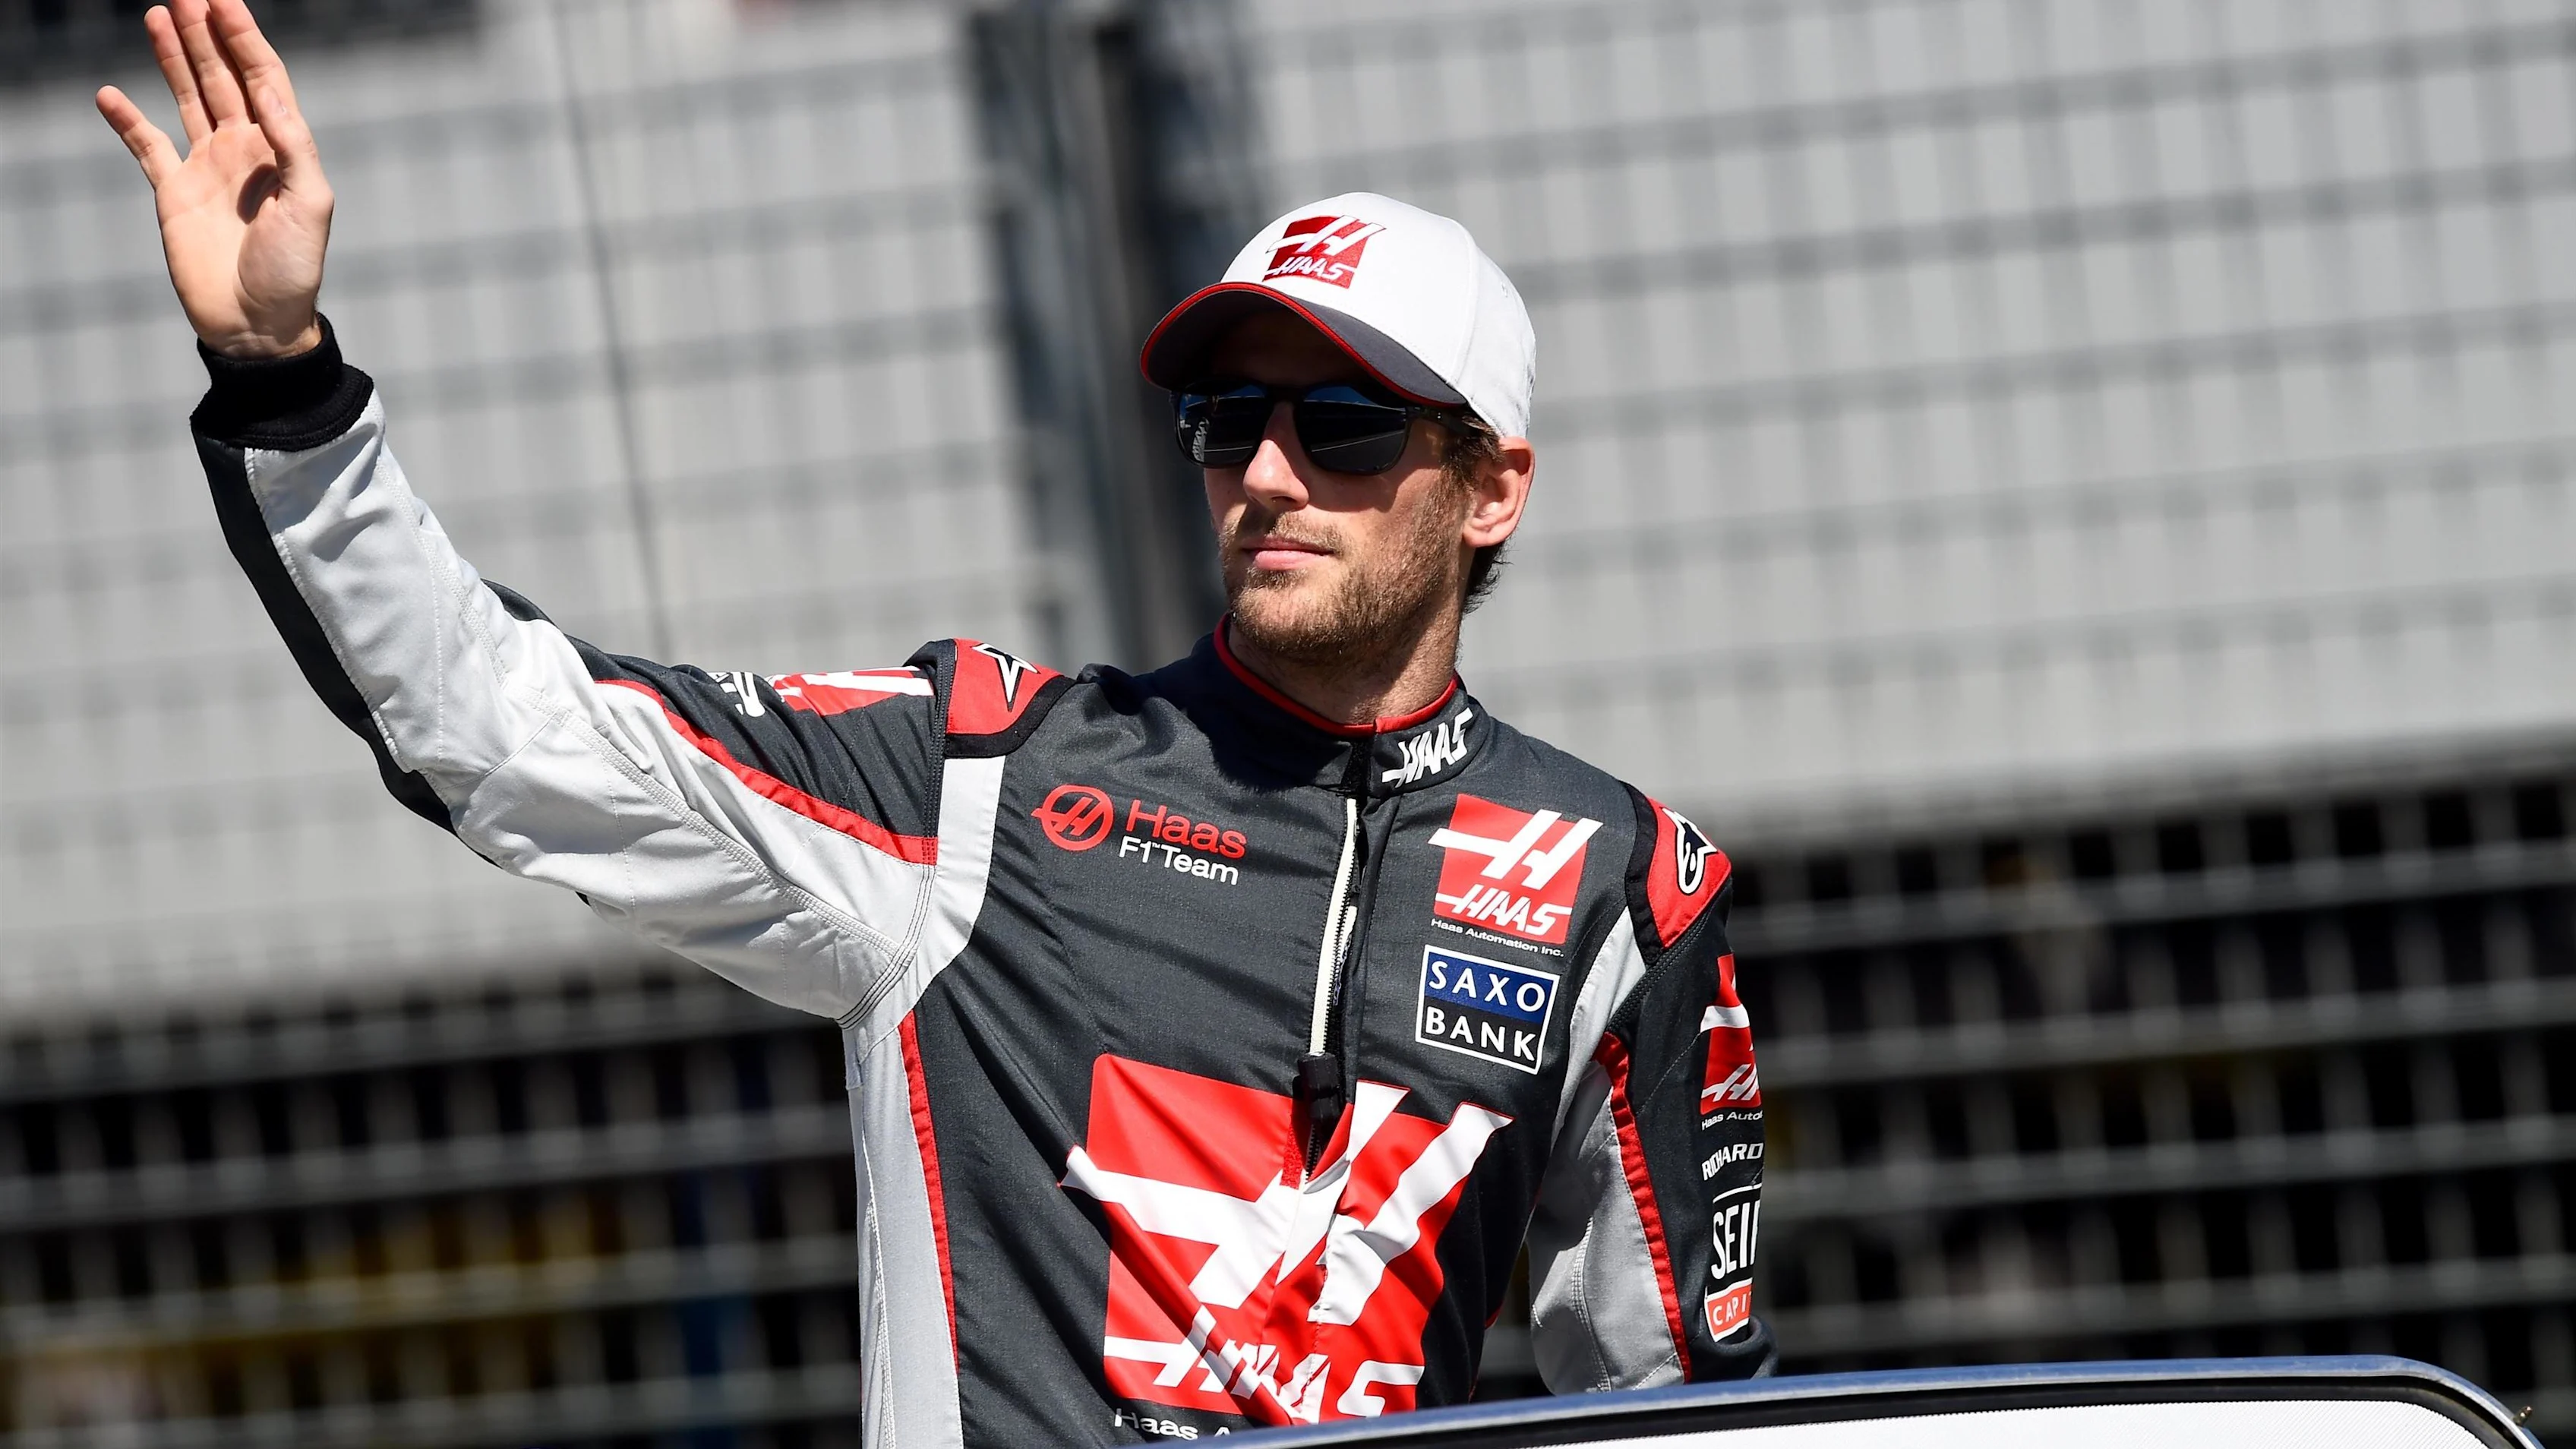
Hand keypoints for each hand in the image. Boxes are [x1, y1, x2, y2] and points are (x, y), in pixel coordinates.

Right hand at [96, 0, 330, 358]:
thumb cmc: (294, 269)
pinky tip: (109, 94)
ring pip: (188, 97)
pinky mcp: (174, 192)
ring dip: (174, 58)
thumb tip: (266, 89)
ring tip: (159, 14)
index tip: (224, 0)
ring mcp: (207, 167)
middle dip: (207, 35)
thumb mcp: (312, 204)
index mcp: (281, 149)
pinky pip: (146, 146)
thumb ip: (294, 144)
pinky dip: (128, 120)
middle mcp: (244, 150)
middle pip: (223, 77)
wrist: (258, 324)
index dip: (245, 38)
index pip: (263, 78)